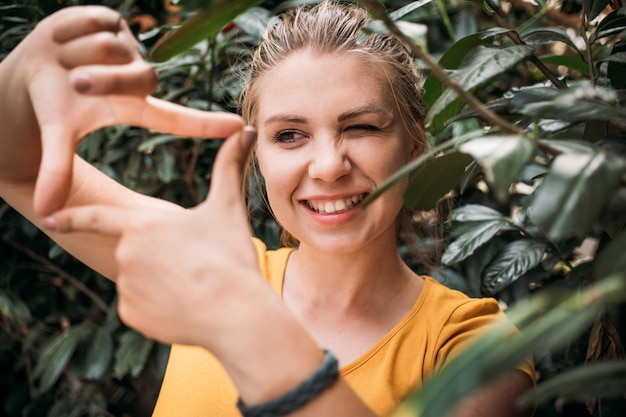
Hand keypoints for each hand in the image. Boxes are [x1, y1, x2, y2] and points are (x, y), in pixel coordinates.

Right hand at [1, 6, 241, 214]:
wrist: (28, 70)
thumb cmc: (53, 106)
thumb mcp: (58, 135)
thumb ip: (57, 171)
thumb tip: (45, 211)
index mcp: (134, 107)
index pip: (175, 118)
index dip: (205, 124)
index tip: (238, 128)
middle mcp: (137, 77)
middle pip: (139, 77)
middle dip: (102, 79)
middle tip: (73, 81)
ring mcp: (127, 47)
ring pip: (112, 47)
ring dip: (76, 54)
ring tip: (63, 61)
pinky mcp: (112, 20)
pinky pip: (96, 21)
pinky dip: (69, 30)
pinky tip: (61, 39)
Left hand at [43, 127, 263, 349]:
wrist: (235, 313)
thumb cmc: (229, 256)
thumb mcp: (227, 208)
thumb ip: (229, 167)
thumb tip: (246, 130)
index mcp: (143, 225)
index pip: (97, 217)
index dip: (71, 216)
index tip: (47, 219)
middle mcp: (125, 255)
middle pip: (137, 252)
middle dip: (160, 258)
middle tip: (194, 266)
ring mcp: (125, 288)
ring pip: (140, 280)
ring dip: (161, 281)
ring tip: (194, 286)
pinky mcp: (131, 316)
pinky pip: (142, 307)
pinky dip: (160, 306)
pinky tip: (185, 306)